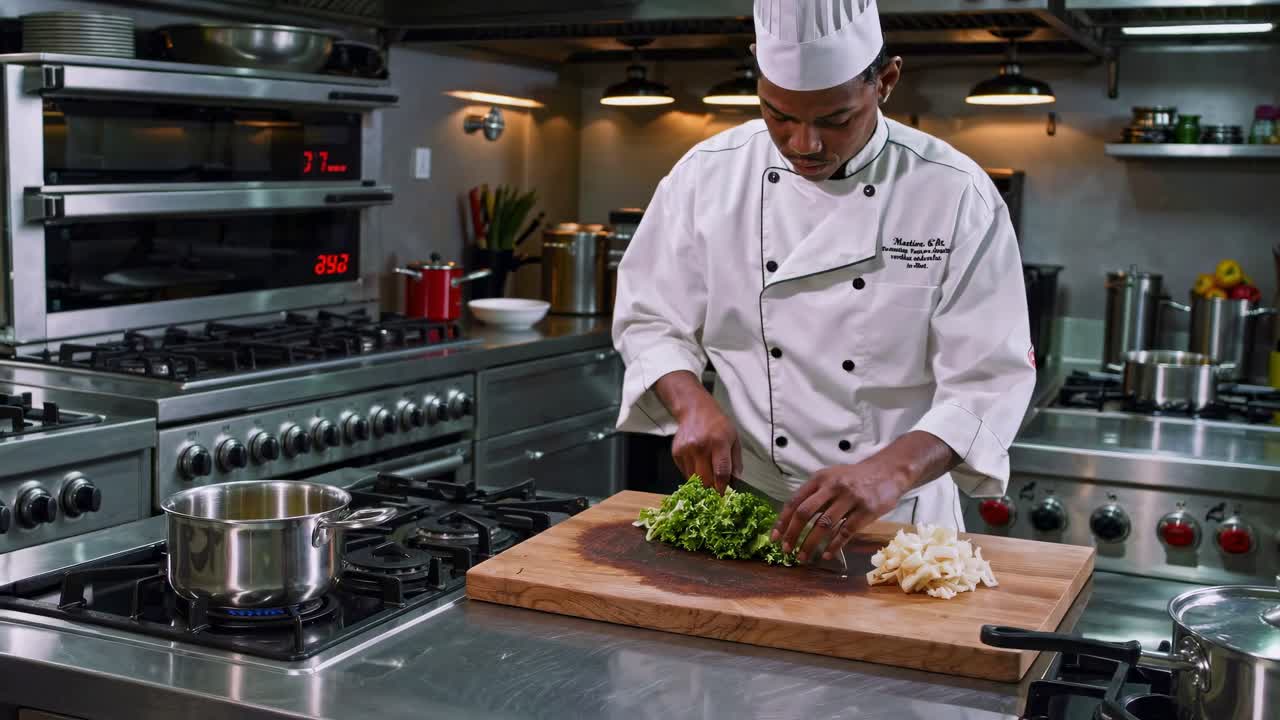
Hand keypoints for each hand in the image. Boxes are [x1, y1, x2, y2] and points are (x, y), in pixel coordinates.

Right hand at [654, 371, 740, 492]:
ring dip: (702, 483)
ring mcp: (686, 450)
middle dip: (712, 489)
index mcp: (718, 442)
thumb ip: (735, 462)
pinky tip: (698, 466)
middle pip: (705, 479)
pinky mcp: (676, 453)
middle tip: (716, 492)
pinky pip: (685, 472)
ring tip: (708, 479)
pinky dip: (693, 475)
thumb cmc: (718, 425)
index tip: (724, 495)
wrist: (695, 410)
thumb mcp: (734, 439)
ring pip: (694, 479)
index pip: (721, 472)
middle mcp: (700, 446)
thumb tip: (735, 482)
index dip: (723, 487)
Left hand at [771, 460, 911, 563]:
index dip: (783, 521)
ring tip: (803, 557)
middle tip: (787, 551)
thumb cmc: (854, 478)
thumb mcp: (831, 478)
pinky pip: (846, 532)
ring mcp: (850, 499)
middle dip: (793, 534)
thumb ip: (815, 495)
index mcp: (820, 479)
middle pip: (805, 513)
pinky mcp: (866, 511)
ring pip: (824, 525)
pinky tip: (826, 555)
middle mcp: (832, 487)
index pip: (795, 501)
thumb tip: (792, 520)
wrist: (888, 472)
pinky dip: (834, 546)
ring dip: (810, 544)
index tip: (775, 538)